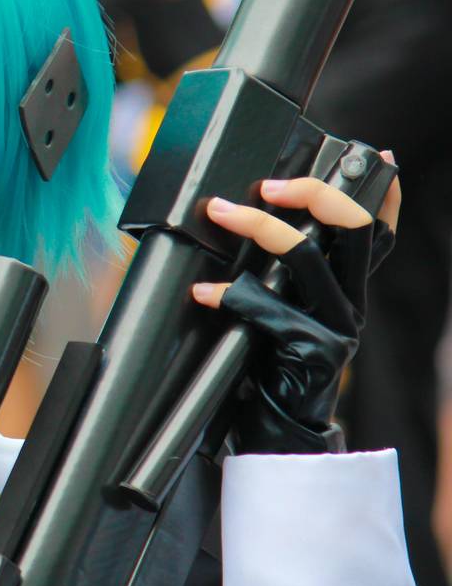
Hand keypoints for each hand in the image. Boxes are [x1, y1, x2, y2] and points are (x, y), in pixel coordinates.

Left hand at [190, 164, 401, 452]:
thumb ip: (281, 274)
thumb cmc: (269, 361)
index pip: (380, 232)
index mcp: (348, 288)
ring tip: (218, 212)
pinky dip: (226, 295)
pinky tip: (200, 293)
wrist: (276, 429)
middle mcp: (350, 302)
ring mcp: (337, 327)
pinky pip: (267, 309)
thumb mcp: (283, 310)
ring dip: (257, 226)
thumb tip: (249, 219)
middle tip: (267, 183)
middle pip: (353, 229)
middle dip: (312, 192)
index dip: (385, 193)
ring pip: (306, 257)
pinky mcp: (314, 351)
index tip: (379, 156)